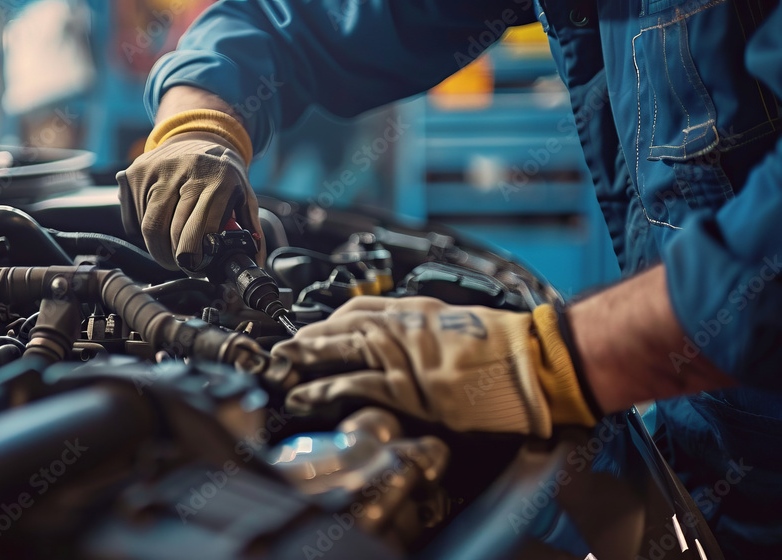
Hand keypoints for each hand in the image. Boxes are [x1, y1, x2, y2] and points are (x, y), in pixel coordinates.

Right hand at [118, 110, 264, 271]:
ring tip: (170, 249)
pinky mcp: (134, 173)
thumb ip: (251, 229)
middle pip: (167, 230)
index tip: (195, 267)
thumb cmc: (222, 173)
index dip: (193, 255)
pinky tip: (158, 224)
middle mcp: (184, 169)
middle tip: (181, 264)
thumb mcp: (244, 195)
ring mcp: (155, 169)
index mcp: (217, 178)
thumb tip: (255, 261)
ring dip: (157, 247)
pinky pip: (133, 218)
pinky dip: (142, 231)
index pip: (198, 228)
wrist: (198, 137)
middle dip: (173, 257)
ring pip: (147, 227)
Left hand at [270, 297, 599, 437]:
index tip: (312, 330)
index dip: (329, 321)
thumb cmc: (511, 348)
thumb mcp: (462, 328)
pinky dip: (326, 389)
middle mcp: (405, 327)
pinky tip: (306, 395)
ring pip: (341, 351)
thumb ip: (429, 333)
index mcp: (418, 313)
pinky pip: (357, 384)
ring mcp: (405, 355)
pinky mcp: (410, 386)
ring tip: (281, 368)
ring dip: (306, 359)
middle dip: (308, 337)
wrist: (537, 361)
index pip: (360, 309)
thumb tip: (414, 348)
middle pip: (341, 326)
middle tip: (283, 348)